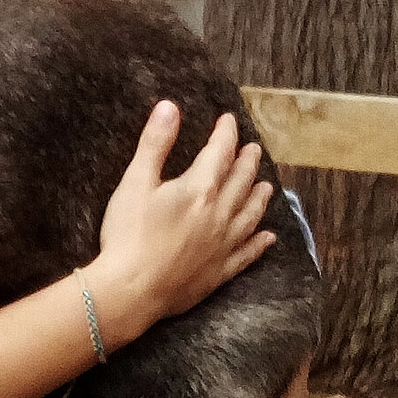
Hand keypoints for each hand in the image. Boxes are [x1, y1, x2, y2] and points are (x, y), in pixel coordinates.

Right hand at [87, 102, 275, 342]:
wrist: (131, 290)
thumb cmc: (128, 234)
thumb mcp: (135, 182)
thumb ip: (155, 143)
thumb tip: (169, 107)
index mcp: (199, 188)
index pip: (220, 152)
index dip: (225, 134)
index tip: (228, 121)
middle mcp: (219, 214)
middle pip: (240, 181)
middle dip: (247, 162)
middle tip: (253, 149)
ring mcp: (223, 245)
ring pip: (250, 215)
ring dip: (259, 198)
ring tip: (266, 186)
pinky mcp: (220, 272)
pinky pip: (247, 254)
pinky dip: (260, 244)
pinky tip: (268, 238)